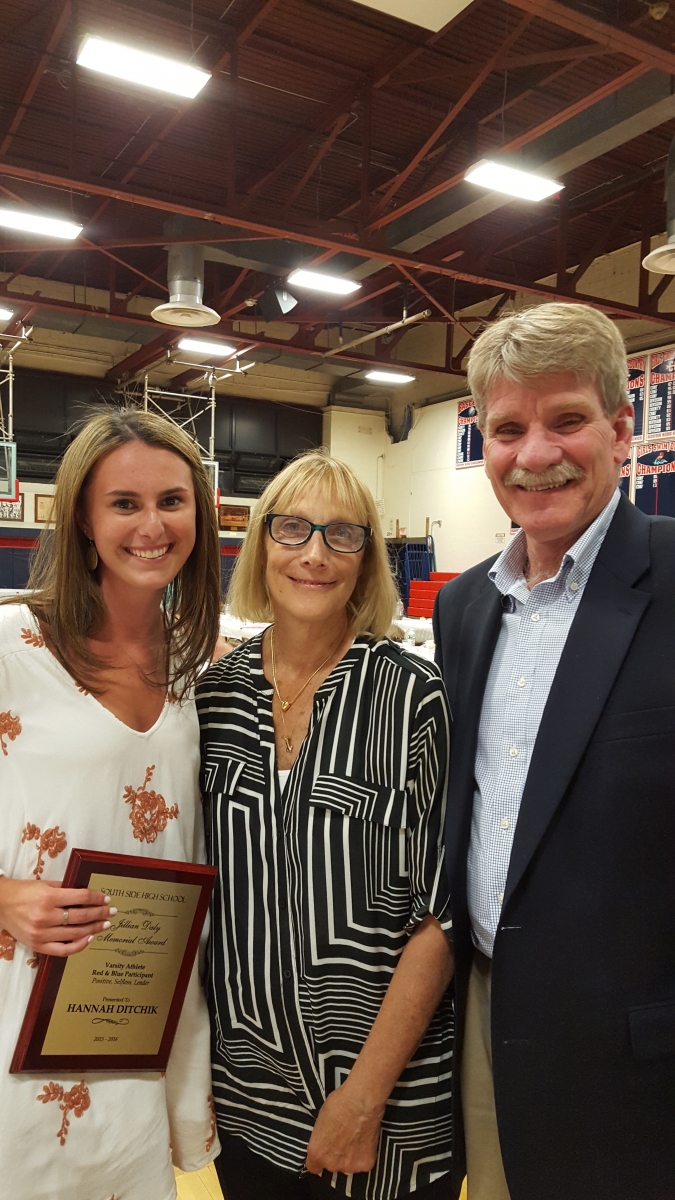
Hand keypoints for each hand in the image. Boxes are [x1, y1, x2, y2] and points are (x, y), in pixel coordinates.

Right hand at [0, 877, 114, 955]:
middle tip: (112, 912)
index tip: (107, 899)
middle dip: (100, 914)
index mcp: (48, 897)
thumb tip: (88, 896)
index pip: (81, 897)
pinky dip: (79, 946)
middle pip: (81, 916)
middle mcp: (45, 916)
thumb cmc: (25, 892)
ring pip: (75, 934)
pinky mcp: (37, 945)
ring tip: (104, 925)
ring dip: (93, 929)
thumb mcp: (45, 885)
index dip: (97, 898)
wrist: (1, 905)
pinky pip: (63, 950)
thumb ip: (65, 890)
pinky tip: (89, 938)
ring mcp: (41, 933)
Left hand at [305, 1082, 385, 1176]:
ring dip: (350, 1156)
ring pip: (348, 1166)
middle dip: (336, 1156)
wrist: (362, 1101)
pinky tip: (365, 1139)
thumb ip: (321, 1139)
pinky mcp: (366, 1164)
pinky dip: (364, 1154)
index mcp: (317, 1153)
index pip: (313, 1167)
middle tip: (343, 1139)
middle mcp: (331, 1164)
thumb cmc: (339, 1104)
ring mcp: (349, 1166)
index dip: (319, 1158)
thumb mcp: (320, 1120)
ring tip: (355, 1137)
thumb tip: (324, 1141)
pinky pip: (363, 1163)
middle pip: (332, 1166)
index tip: (324, 1151)